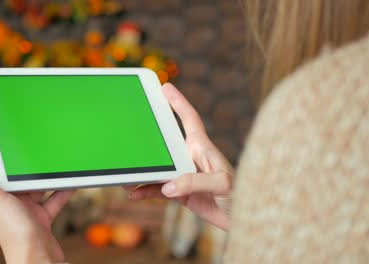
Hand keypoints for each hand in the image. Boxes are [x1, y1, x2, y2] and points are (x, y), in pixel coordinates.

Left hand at [0, 162, 73, 263]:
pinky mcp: (42, 220)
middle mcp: (9, 207)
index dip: (1, 163)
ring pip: (37, 190)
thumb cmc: (16, 233)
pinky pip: (53, 201)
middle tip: (38, 154)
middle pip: (19, 182)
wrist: (39, 255)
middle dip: (28, 169)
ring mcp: (26, 214)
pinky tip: (71, 183)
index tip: (6, 149)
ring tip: (56, 166)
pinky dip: (62, 191)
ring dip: (47, 179)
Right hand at [124, 83, 233, 229]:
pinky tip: (134, 193)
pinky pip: (158, 189)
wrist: (244, 219)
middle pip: (165, 141)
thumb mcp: (222, 184)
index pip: (189, 119)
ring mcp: (184, 175)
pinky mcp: (181, 193)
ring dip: (141, 168)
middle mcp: (191, 158)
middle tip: (131, 125)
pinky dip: (145, 190)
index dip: (178, 102)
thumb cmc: (242, 195)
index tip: (165, 87)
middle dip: (149, 133)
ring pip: (157, 166)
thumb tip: (167, 185)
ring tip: (124, 172)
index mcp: (203, 148)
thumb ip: (196, 182)